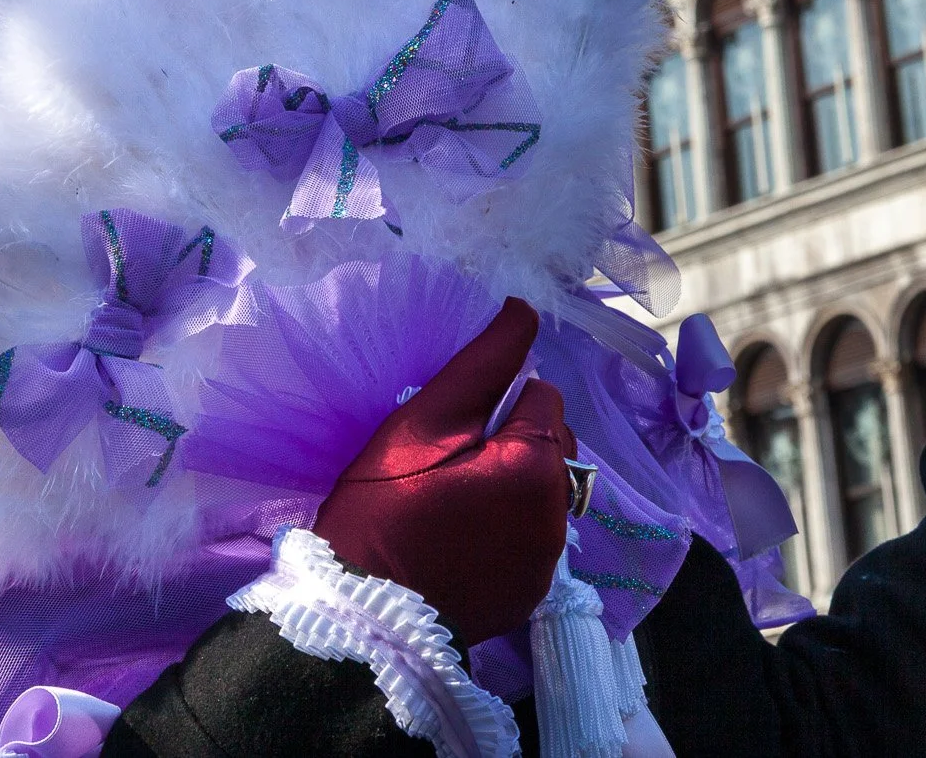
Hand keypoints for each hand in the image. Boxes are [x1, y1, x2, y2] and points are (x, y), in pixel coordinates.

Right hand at [311, 298, 574, 646]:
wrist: (365, 616)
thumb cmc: (385, 510)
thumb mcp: (421, 425)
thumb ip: (481, 366)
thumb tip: (523, 310)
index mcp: (538, 464)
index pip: (543, 394)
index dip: (498, 398)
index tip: (452, 423)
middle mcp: (560, 512)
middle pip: (552, 442)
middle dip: (513, 436)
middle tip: (449, 456)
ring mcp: (548, 559)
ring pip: (544, 489)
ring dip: (513, 480)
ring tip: (454, 495)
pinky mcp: (530, 592)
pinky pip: (532, 536)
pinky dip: (508, 526)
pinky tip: (462, 534)